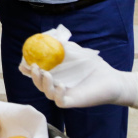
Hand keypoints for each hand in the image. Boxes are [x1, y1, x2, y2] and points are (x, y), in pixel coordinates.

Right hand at [19, 54, 137, 108]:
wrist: (113, 80)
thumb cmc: (94, 66)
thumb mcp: (77, 52)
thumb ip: (64, 46)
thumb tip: (50, 36)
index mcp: (56, 74)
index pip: (37, 73)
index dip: (28, 69)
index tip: (24, 62)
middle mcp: (58, 85)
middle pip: (39, 84)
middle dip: (34, 77)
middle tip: (35, 67)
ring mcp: (65, 95)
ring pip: (47, 93)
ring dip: (43, 84)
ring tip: (47, 74)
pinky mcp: (73, 102)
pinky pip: (60, 102)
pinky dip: (58, 94)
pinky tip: (62, 85)